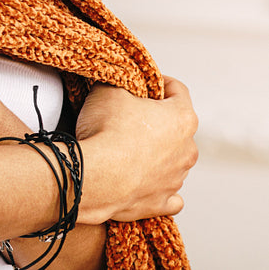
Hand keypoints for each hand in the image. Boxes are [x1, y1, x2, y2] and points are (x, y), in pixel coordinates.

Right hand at [72, 77, 197, 223]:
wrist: (96, 175)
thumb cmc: (107, 131)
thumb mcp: (107, 89)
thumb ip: (118, 82)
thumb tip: (116, 83)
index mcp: (182, 118)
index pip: (178, 90)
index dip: (158, 82)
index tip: (143, 83)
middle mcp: (187, 149)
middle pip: (176, 128)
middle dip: (155, 121)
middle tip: (127, 117)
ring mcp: (177, 178)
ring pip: (172, 160)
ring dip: (155, 153)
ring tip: (124, 149)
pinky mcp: (163, 202)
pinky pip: (168, 194)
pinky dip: (157, 187)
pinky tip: (142, 181)